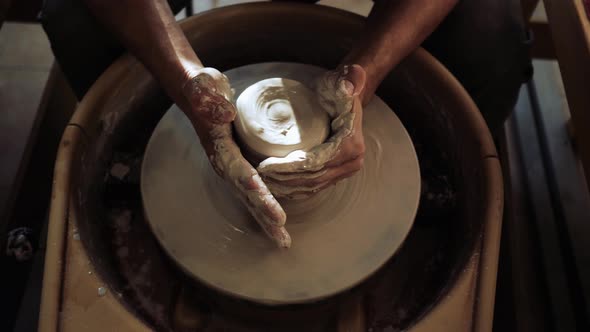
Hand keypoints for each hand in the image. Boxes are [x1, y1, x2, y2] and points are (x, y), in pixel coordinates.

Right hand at [182, 68, 290, 247]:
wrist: (196, 94)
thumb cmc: (202, 90)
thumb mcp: (205, 88)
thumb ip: (212, 100)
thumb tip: (227, 115)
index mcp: (220, 151)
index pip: (243, 177)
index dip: (261, 196)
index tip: (276, 213)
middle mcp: (226, 164)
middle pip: (248, 196)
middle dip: (265, 218)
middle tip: (282, 239)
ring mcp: (232, 167)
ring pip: (251, 198)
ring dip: (266, 219)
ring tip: (283, 240)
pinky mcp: (239, 164)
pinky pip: (254, 189)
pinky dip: (265, 206)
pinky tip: (276, 220)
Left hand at [257, 65, 366, 197]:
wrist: (346, 100)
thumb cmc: (339, 90)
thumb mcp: (343, 82)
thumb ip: (349, 80)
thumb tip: (349, 83)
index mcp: (352, 146)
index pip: (315, 163)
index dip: (289, 168)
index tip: (266, 165)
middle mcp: (351, 163)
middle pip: (312, 178)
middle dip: (283, 180)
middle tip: (258, 175)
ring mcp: (344, 171)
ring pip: (311, 186)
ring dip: (285, 187)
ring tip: (262, 182)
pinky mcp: (336, 175)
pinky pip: (313, 187)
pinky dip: (293, 189)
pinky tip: (275, 187)